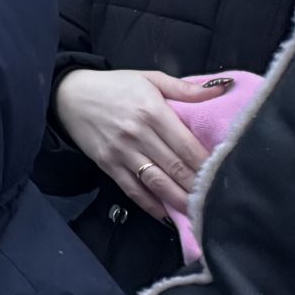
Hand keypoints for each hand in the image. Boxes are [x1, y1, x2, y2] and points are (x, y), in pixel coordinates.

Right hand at [54, 68, 229, 218]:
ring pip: (157, 182)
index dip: (208, 165)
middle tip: (219, 201)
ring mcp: (121, 152)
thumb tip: (222, 88)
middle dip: (199, 187)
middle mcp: (137, 134)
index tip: (226, 176)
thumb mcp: (149, 79)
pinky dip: (152, 206)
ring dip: (180, 200)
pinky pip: (133, 190)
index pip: (188, 145)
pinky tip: (167, 215)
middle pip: (176, 167)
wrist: (68, 95)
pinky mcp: (107, 164)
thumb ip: (185, 88)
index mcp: (152, 111)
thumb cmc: (114, 86)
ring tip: (200, 212)